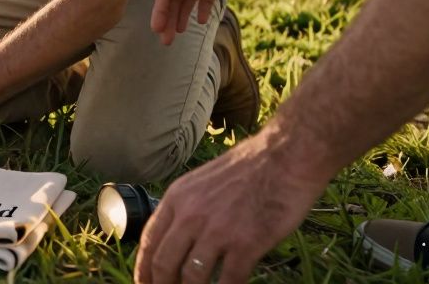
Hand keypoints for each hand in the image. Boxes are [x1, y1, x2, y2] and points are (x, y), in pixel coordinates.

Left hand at [134, 131, 328, 283]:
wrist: (285, 157)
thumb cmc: (248, 168)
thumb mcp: (202, 181)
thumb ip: (187, 209)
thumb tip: (178, 238)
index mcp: (177, 198)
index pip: (149, 241)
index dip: (143, 269)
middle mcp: (191, 215)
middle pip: (164, 263)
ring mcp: (218, 231)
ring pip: (192, 277)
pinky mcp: (246, 244)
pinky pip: (228, 281)